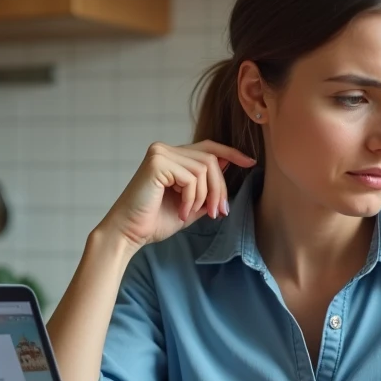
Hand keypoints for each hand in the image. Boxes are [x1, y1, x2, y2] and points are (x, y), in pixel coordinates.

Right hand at [98, 140, 255, 249]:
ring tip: (189, 214)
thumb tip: (228, 165)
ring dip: (203, 197)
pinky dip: (190, 199)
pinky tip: (180, 212)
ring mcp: (160, 153)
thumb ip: (206, 186)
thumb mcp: (190, 204)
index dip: (231, 153)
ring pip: (204, 169)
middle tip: (217, 213)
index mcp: (172, 156)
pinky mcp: (157, 162)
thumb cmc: (154, 221)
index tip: (251, 162)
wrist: (129, 233)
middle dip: (219, 189)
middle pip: (211, 160)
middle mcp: (165, 149)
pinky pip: (191, 178)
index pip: (208, 147)